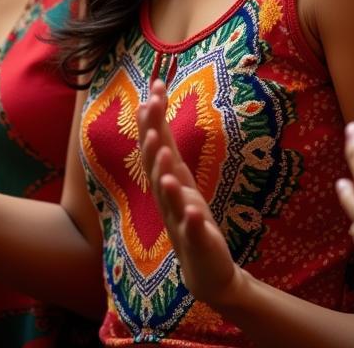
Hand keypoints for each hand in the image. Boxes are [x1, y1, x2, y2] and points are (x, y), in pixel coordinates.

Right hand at [137, 80, 243, 308]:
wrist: (205, 268)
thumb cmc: (189, 217)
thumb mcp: (179, 177)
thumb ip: (166, 145)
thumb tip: (152, 108)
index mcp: (167, 178)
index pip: (157, 142)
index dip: (154, 115)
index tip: (155, 84)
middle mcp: (168, 196)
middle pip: (155, 164)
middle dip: (151, 138)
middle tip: (148, 109)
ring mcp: (180, 219)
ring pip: (168, 196)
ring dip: (164, 174)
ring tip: (164, 153)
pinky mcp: (196, 241)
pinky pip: (192, 229)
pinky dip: (191, 219)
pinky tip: (193, 210)